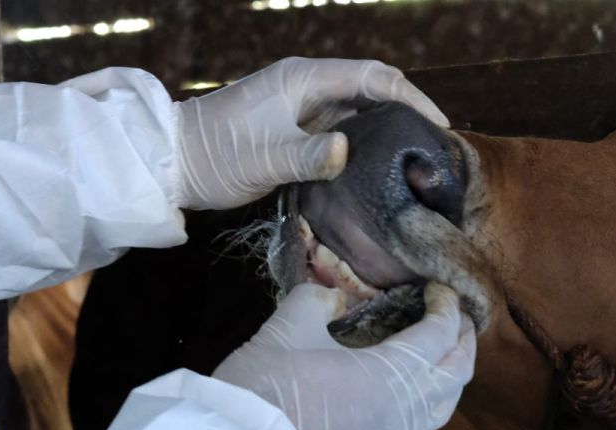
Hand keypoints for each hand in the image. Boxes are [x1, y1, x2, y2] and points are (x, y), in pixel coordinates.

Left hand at [172, 57, 447, 209]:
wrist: (175, 163)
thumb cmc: (217, 156)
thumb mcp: (264, 159)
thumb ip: (308, 156)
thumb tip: (346, 151)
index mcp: (304, 79)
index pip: (374, 77)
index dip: (412, 97)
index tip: (440, 125)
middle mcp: (309, 86)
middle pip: (375, 88)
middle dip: (410, 109)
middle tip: (438, 145)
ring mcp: (306, 106)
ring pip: (363, 108)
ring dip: (393, 127)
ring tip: (421, 156)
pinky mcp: (301, 127)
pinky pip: (348, 127)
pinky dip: (372, 141)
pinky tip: (386, 165)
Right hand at [213, 283, 475, 429]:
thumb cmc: (268, 386)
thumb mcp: (288, 326)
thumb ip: (318, 302)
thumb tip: (335, 299)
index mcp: (394, 372)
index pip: (440, 333)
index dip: (446, 307)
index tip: (440, 290)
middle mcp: (408, 409)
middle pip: (458, 372)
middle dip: (463, 340)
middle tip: (456, 318)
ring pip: (444, 407)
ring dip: (450, 378)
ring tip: (441, 357)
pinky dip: (425, 409)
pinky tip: (408, 401)